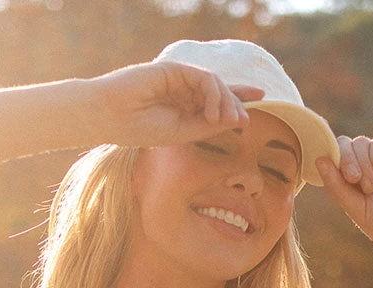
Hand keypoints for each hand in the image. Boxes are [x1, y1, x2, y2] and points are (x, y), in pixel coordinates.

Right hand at [90, 61, 264, 148]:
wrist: (112, 117)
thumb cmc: (140, 128)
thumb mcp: (182, 132)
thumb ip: (208, 123)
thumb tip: (239, 118)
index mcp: (184, 104)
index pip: (216, 98)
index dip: (239, 97)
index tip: (261, 98)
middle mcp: (184, 88)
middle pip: (220, 89)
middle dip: (237, 102)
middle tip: (246, 120)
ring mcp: (179, 77)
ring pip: (215, 84)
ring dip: (226, 103)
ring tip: (227, 120)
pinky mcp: (175, 69)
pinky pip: (203, 79)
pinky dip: (213, 95)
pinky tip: (213, 113)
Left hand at [316, 135, 372, 259]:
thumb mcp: (355, 208)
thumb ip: (337, 186)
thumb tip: (319, 160)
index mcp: (345, 184)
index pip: (330, 159)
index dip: (330, 160)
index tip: (335, 173)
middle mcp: (359, 170)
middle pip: (343, 145)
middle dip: (345, 159)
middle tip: (354, 179)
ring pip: (360, 143)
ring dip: (363, 164)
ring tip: (371, 187)